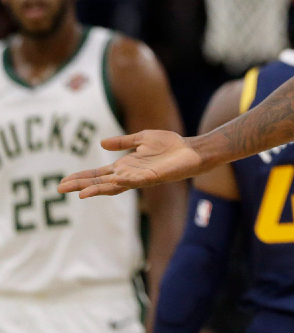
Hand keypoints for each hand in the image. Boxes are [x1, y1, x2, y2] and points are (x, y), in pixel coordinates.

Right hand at [58, 130, 203, 197]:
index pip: (98, 175)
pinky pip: (137, 181)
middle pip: (101, 182)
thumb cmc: (171, 145)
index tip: (63, 182)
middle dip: (82, 186)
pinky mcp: (155, 177)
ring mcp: (142, 177)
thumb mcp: (142, 139)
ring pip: (116, 186)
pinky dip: (125, 181)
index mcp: (125, 166)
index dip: (81, 178)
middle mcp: (130, 174)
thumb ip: (123, 142)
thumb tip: (101, 144)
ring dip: (99, 189)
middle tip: (61, 189)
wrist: (192, 150)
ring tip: (82, 193)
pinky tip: (114, 180)